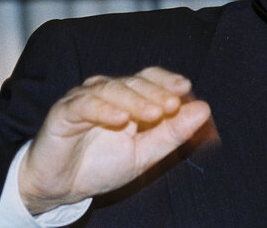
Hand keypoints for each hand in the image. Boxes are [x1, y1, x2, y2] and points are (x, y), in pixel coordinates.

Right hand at [18, 66, 211, 213]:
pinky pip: (85, 104)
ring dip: (135, 100)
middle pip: (135, 81)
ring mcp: (85, 98)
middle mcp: (108, 92)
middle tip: (172, 105)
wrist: (62, 187)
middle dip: (156, 92)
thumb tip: (204, 109)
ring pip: (113, 88)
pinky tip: (120, 119)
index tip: (186, 90)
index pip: (151, 78)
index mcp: (130, 98)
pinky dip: (104, 109)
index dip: (168, 80)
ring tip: (153, 114)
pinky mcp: (64, 111)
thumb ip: (174, 133)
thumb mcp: (146, 154)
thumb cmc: (103, 166)